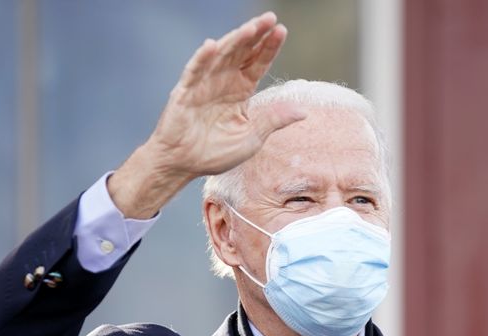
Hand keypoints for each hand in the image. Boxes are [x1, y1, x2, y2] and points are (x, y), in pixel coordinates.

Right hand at [109, 12, 305, 217]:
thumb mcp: (252, 138)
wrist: (184, 165)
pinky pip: (193, 72)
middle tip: (270, 18)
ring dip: (234, 41)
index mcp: (240, 90)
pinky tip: (211, 45)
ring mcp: (203, 84)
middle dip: (255, 35)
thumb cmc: (215, 153)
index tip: (282, 31)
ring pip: (220, 56)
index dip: (268, 47)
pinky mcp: (184, 92)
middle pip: (241, 52)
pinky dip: (202, 59)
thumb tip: (303, 111)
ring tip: (250, 28)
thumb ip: (274, 120)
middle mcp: (223, 81)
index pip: (257, 63)